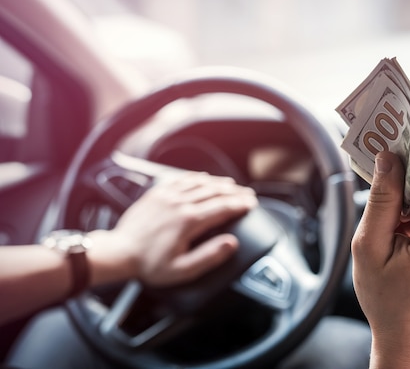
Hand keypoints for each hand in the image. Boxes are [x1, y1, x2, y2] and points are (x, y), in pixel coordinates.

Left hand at [89, 172, 257, 286]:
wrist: (118, 253)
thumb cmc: (149, 265)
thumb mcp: (183, 270)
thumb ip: (210, 256)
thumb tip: (231, 243)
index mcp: (189, 221)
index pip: (223, 208)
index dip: (240, 205)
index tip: (252, 204)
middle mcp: (180, 203)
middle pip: (215, 192)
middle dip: (235, 192)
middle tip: (248, 194)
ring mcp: (167, 195)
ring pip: (200, 183)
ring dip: (219, 183)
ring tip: (232, 184)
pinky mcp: (156, 193)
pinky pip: (181, 179)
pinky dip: (196, 177)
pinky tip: (204, 177)